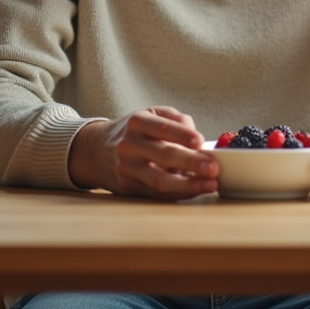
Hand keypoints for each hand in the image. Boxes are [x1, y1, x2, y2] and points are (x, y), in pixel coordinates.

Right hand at [67, 106, 217, 199]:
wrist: (96, 151)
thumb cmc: (134, 131)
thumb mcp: (150, 114)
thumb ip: (176, 118)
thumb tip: (196, 138)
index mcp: (136, 122)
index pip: (161, 127)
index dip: (181, 134)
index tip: (200, 141)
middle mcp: (129, 145)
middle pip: (163, 155)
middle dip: (191, 163)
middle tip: (213, 167)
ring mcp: (127, 169)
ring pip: (160, 180)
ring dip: (188, 185)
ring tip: (210, 184)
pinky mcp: (128, 188)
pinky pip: (157, 194)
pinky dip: (179, 193)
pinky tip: (196, 190)